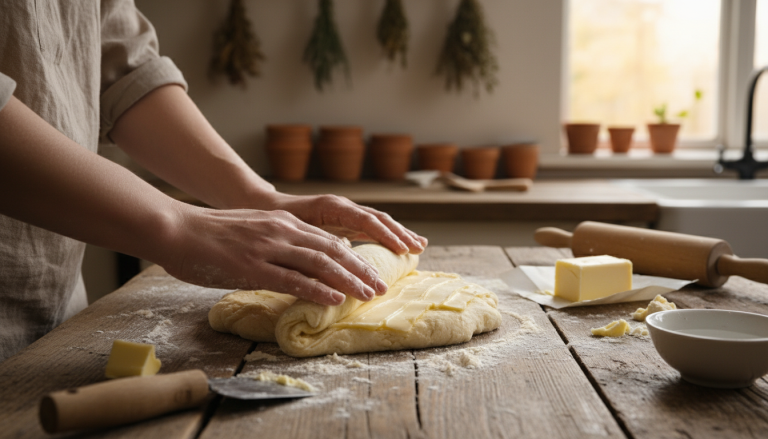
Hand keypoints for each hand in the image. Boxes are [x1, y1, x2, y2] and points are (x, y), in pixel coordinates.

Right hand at [159, 206, 388, 305]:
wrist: (175, 228)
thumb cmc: (208, 234)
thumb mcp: (251, 230)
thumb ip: (276, 241)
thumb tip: (296, 261)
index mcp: (282, 222)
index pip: (327, 240)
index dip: (353, 257)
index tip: (371, 272)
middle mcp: (281, 231)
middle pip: (332, 250)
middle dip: (360, 269)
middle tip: (380, 286)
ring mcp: (267, 248)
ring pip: (319, 263)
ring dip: (347, 279)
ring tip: (367, 294)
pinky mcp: (251, 267)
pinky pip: (291, 279)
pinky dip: (316, 289)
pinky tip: (334, 299)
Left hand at [262, 193, 427, 254]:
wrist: (262, 205)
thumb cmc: (274, 220)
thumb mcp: (292, 231)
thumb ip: (314, 241)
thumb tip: (338, 254)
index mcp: (331, 206)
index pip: (366, 220)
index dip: (386, 235)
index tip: (402, 249)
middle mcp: (342, 206)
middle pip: (378, 218)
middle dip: (399, 233)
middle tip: (418, 249)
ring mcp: (345, 212)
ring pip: (378, 221)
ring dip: (398, 233)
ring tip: (419, 246)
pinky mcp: (344, 219)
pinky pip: (371, 226)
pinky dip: (388, 235)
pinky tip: (401, 245)